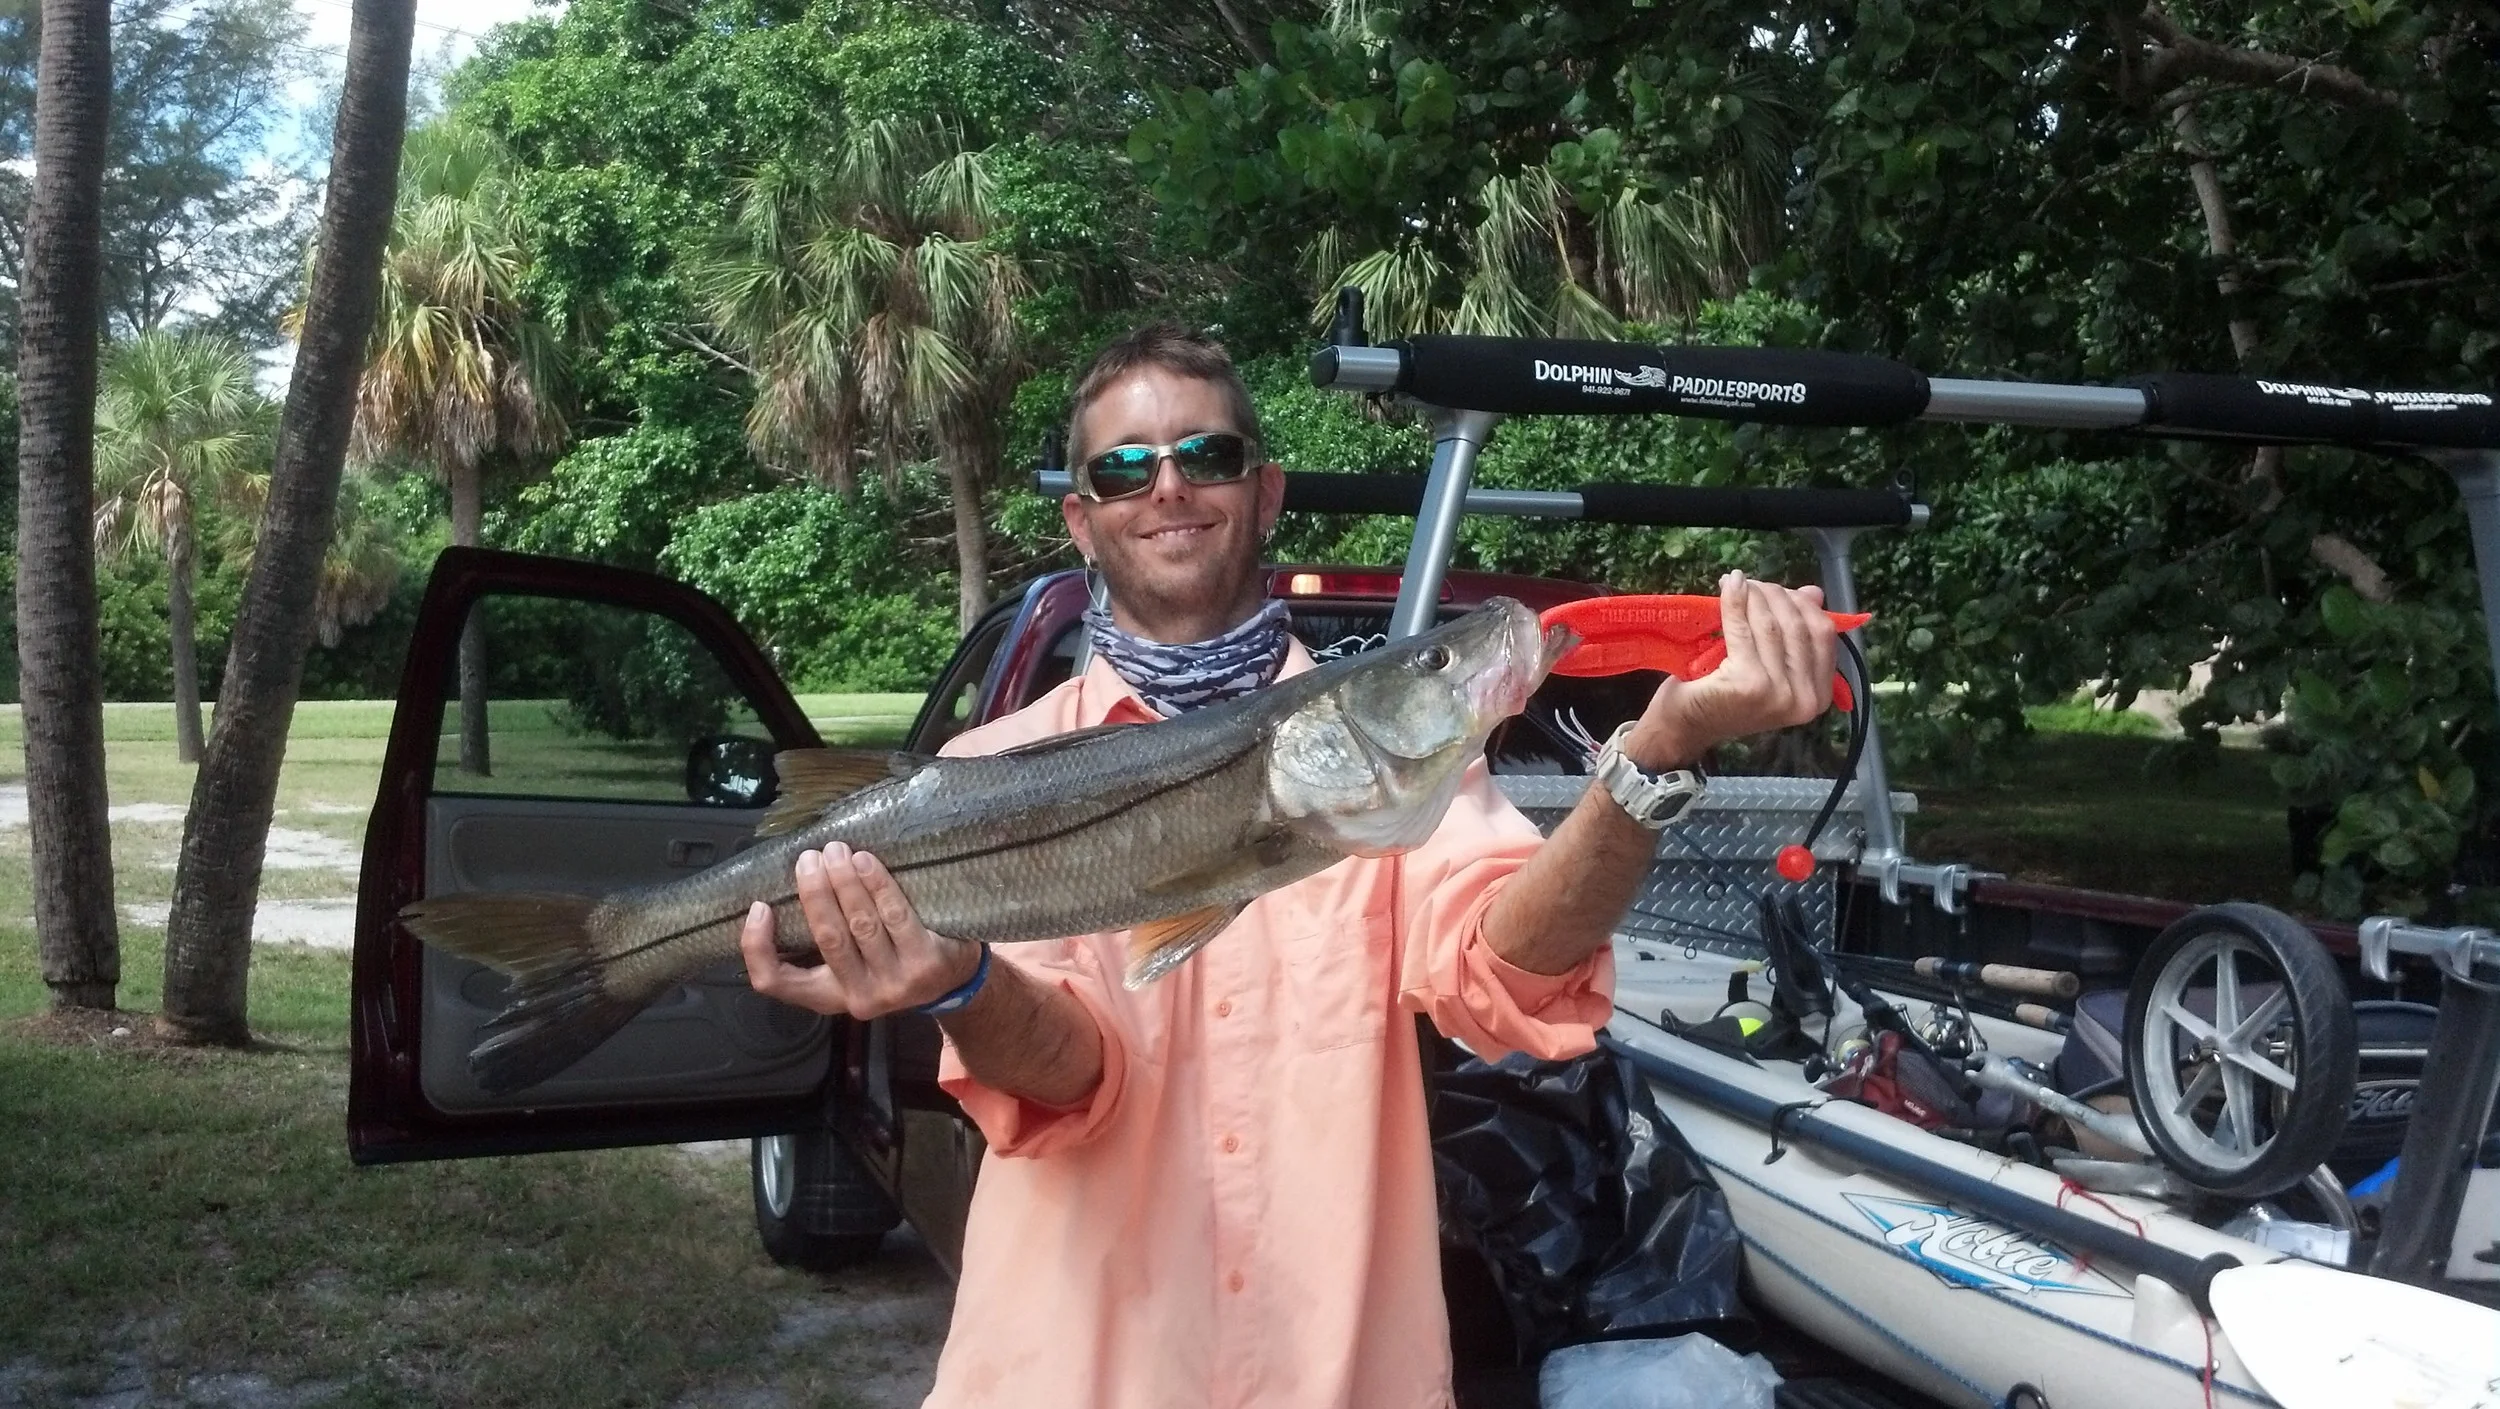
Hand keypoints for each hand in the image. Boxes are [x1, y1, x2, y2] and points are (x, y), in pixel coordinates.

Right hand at [738, 842, 983, 1019]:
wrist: (955, 979)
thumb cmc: (892, 959)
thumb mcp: (853, 964)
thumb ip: (825, 939)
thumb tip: (793, 885)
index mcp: (829, 996)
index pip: (776, 982)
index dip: (757, 947)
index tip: (758, 907)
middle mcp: (858, 998)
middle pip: (827, 939)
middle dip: (814, 892)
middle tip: (809, 857)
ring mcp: (894, 984)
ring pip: (861, 925)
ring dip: (844, 881)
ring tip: (836, 851)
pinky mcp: (925, 964)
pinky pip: (896, 916)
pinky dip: (878, 884)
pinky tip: (866, 862)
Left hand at [1623, 570, 1839, 767]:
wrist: (1684, 727)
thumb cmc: (1724, 696)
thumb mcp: (1766, 664)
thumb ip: (1794, 632)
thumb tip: (1813, 592)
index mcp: (1819, 696)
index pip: (1822, 634)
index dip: (1801, 604)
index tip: (1776, 589)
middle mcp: (1806, 699)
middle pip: (1798, 626)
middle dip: (1774, 595)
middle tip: (1750, 582)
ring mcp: (1779, 694)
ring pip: (1771, 626)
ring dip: (1753, 596)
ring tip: (1736, 582)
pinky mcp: (1750, 684)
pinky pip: (1743, 630)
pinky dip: (1734, 603)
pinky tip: (1728, 587)